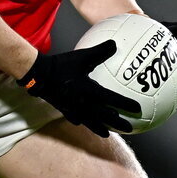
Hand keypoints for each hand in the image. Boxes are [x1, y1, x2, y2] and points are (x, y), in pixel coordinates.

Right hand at [18, 41, 140, 136]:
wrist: (39, 75)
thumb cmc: (62, 65)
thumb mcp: (82, 56)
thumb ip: (99, 51)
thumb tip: (114, 43)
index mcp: (90, 91)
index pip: (112, 99)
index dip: (125, 104)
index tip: (137, 108)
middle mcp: (84, 103)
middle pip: (104, 117)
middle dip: (118, 123)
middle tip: (130, 128)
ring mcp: (73, 109)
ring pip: (91, 122)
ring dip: (101, 128)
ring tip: (108, 134)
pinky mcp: (64, 110)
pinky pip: (76, 119)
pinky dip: (83, 123)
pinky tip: (84, 123)